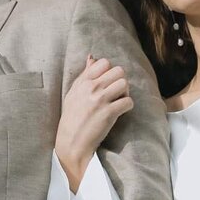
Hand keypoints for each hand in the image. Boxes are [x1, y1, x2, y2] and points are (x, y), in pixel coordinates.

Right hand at [55, 55, 134, 190]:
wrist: (71, 141)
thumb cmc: (72, 117)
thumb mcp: (73, 93)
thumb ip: (85, 75)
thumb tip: (92, 57)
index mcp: (83, 82)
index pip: (104, 63)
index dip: (110, 72)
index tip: (107, 83)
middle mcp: (92, 88)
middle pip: (119, 71)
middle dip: (120, 81)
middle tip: (116, 93)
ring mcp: (100, 100)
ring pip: (125, 84)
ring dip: (125, 93)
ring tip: (118, 102)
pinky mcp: (109, 113)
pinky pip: (128, 102)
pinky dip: (127, 107)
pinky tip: (120, 112)